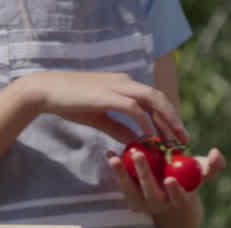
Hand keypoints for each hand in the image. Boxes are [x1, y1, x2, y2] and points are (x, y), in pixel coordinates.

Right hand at [16, 71, 189, 145]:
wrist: (46, 91)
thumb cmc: (69, 104)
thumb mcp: (100, 119)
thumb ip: (119, 129)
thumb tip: (137, 142)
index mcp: (124, 85)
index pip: (153, 99)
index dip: (167, 116)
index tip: (175, 134)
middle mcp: (125, 82)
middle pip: (159, 99)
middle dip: (173, 119)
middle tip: (184, 139)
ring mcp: (118, 86)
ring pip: (153, 101)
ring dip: (166, 120)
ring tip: (175, 140)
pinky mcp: (110, 95)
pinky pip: (135, 109)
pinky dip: (146, 124)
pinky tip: (151, 140)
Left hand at [106, 148, 226, 215]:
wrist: (169, 186)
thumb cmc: (189, 174)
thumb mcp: (202, 170)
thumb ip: (214, 165)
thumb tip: (216, 152)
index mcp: (180, 199)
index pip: (179, 198)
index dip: (175, 191)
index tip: (169, 179)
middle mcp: (161, 204)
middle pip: (151, 192)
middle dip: (144, 174)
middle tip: (138, 154)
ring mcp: (144, 203)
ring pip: (132, 191)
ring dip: (122, 174)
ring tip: (114, 157)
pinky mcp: (131, 198)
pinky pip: (121, 185)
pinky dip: (115, 169)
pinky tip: (109, 154)